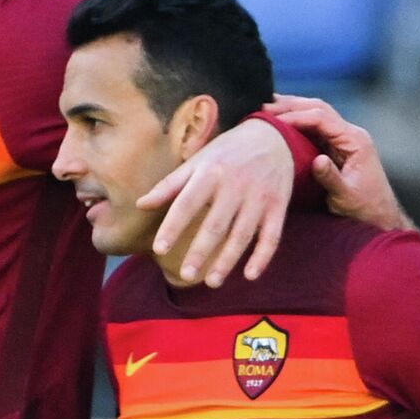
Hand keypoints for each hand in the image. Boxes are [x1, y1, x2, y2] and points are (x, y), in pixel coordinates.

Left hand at [139, 117, 293, 286]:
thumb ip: (170, 184)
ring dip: (227, 260)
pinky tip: (250, 275)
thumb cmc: (227, 152)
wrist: (272, 136)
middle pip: (216, 224)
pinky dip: (262, 257)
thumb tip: (140, 205)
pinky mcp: (278, 206)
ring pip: (242, 234)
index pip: (187, 203)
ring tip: (212, 282)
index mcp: (210, 172)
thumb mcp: (198, 160)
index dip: (172, 226)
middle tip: (186, 275)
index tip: (159, 249)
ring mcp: (259, 197)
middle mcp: (235, 185)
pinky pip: (272, 236)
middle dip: (200, 252)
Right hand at [266, 94, 409, 231]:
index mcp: (355, 141)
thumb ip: (332, 178)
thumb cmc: (365, 209)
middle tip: (264, 106)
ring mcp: (344, 139)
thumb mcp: (347, 197)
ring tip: (268, 109)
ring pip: (316, 114)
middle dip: (292, 105)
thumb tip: (318, 160)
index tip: (273, 120)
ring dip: (293, 110)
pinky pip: (315, 128)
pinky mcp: (337, 147)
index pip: (322, 118)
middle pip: (319, 108)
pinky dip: (297, 123)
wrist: (379, 217)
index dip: (297, 116)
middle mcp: (351, 134)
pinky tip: (281, 124)